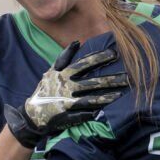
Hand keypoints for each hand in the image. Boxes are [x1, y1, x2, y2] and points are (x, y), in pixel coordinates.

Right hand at [3, 41, 127, 148]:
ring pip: (90, 99)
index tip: (114, 53)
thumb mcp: (52, 71)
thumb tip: (77, 42)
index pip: (84, 64)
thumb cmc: (45, 91)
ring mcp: (67, 103)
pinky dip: (93, 112)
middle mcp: (66, 87)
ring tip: (121, 94)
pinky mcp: (67, 116)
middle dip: (110, 79)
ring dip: (106, 97)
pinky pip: (83, 114)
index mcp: (63, 75)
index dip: (99, 58)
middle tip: (127, 77)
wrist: (32, 115)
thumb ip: (64, 57)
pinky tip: (106, 110)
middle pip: (92, 82)